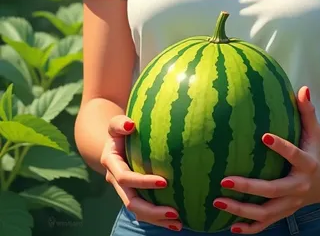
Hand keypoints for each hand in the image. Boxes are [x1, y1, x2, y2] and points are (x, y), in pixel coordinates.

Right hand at [100, 115, 181, 230]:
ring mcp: (124, 191)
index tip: (164, 182)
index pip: (126, 179)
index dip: (143, 182)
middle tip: (175, 213)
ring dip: (157, 220)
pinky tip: (177, 221)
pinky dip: (158, 218)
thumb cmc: (119, 130)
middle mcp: (116, 181)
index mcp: (112, 165)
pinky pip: (144, 211)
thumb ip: (119, 123)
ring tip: (179, 223)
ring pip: (138, 212)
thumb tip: (130, 125)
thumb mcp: (115, 123)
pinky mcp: (134, 194)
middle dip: (152, 211)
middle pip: (131, 203)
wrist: (112, 142)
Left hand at [212, 87, 319, 233]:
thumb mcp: (315, 131)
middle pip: (273, 190)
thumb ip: (307, 112)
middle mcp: (299, 187)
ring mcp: (291, 203)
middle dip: (248, 187)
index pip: (294, 154)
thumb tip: (303, 89)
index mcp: (307, 164)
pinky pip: (266, 224)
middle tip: (224, 180)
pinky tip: (230, 227)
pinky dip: (250, 228)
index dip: (281, 146)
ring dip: (241, 210)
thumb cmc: (315, 149)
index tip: (263, 136)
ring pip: (266, 212)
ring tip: (217, 202)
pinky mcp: (285, 213)